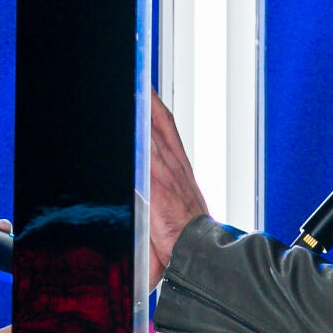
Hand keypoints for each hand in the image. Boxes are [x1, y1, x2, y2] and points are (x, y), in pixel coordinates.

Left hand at [149, 92, 209, 283]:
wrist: (202, 251)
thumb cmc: (191, 239)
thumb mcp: (178, 213)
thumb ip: (164, 201)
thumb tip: (153, 204)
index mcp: (181, 171)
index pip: (168, 130)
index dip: (157, 109)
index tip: (148, 93)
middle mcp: (176, 166)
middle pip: (159, 122)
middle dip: (148, 99)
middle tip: (136, 81)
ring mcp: (167, 173)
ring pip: (151, 131)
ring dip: (140, 112)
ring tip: (130, 91)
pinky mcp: (158, 184)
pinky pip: (145, 151)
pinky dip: (138, 134)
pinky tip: (130, 118)